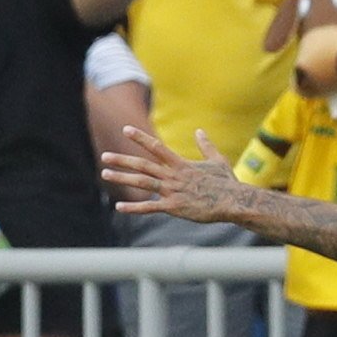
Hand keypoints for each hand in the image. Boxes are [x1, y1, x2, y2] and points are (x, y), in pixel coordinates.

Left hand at [101, 124, 256, 222]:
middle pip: (143, 164)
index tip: (125, 129)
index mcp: (181, 164)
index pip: (156, 147)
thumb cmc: (227, 182)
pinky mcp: (174, 207)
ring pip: (142, 182)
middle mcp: (173, 175)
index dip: (140, 138)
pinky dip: (134, 207)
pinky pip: (150, 207)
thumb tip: (200, 131)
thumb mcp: (217, 160)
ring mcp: (172, 191)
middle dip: (122, 160)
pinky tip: (119, 206)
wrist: (232, 201)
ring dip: (123, 178)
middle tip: (104, 156)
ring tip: (106, 174)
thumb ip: (206, 146)